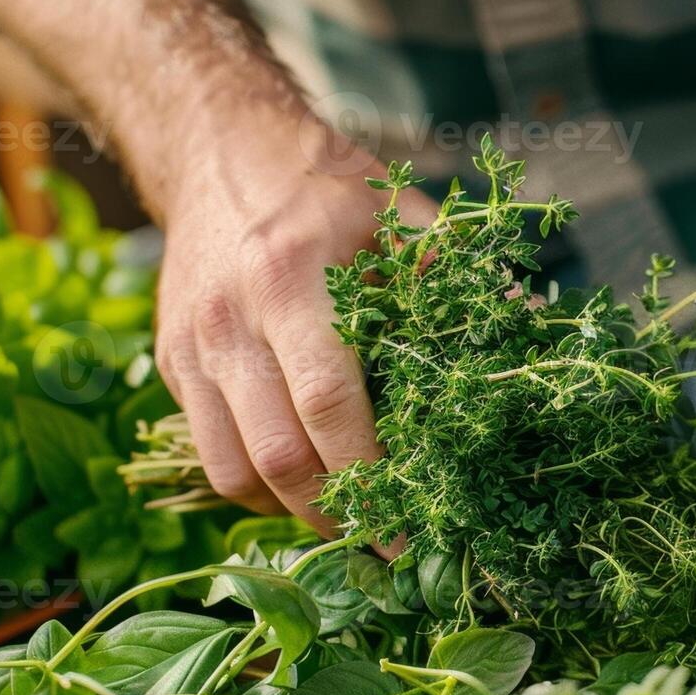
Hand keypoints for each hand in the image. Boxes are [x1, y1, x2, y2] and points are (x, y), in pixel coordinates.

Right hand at [152, 123, 437, 535]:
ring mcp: (190, 348)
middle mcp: (230, 322)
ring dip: (290, 513)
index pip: (328, 403)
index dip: (371, 474)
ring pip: (232, 471)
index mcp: (291, 280)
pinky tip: (300, 483)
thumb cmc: (323, 186)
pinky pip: (210, 450)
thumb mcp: (395, 209)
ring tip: (346, 522)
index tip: (414, 526)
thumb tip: (525, 325)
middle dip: (337, 515)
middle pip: (278, 456)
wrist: (218, 149)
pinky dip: (255, 484)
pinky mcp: (170, 364)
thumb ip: (452, 269)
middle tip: (388, 545)